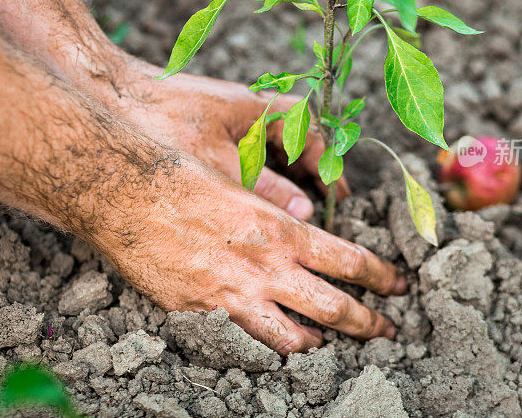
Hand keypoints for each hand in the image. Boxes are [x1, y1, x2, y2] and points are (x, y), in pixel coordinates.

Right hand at [96, 153, 405, 354]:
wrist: (125, 192)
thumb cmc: (182, 174)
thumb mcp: (241, 182)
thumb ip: (276, 205)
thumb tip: (304, 215)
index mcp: (280, 231)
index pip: (348, 261)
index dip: (380, 276)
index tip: (396, 284)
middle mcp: (264, 269)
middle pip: (333, 307)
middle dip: (367, 321)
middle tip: (386, 329)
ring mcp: (232, 297)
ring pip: (293, 338)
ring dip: (318, 345)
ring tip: (330, 347)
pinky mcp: (200, 313)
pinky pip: (244, 341)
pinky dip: (265, 345)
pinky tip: (271, 344)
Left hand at [101, 55, 349, 220]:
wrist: (107, 93)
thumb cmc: (161, 121)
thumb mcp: (219, 166)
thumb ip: (264, 190)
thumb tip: (303, 213)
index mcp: (262, 108)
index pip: (314, 134)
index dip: (330, 167)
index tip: (339, 196)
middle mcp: (249, 108)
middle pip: (297, 142)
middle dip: (310, 175)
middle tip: (323, 208)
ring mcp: (227, 118)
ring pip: (270, 149)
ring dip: (284, 178)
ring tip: (293, 211)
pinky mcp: (207, 129)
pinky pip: (246, 152)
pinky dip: (256, 175)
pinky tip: (251, 200)